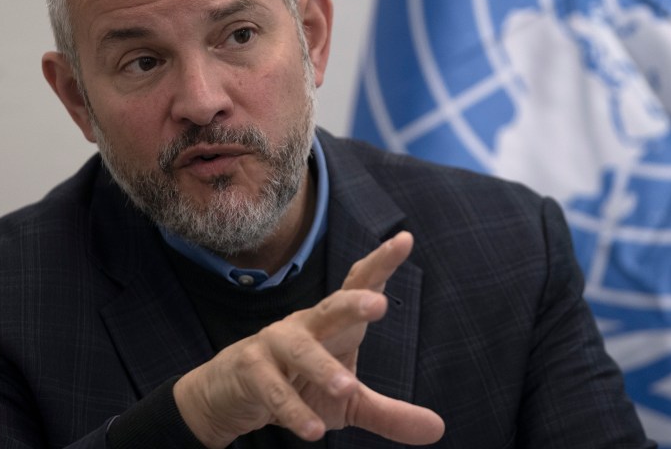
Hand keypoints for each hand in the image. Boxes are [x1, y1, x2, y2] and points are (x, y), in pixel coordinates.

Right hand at [173, 231, 444, 447]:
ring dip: (321, 366)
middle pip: (332, 306)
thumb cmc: (300, 384)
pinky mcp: (251, 371)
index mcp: (335, 323)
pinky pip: (274, 390)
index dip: (381, 263)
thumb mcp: (349, 402)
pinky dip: (293, 410)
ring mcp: (275, 344)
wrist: (232, 395)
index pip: (360, 285)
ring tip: (345, 385)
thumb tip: (438, 429)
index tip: (405, 239)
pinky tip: (313, 430)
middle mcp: (307, 324)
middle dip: (354, 302)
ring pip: (300, 348)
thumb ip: (391, 413)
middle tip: (378, 304)